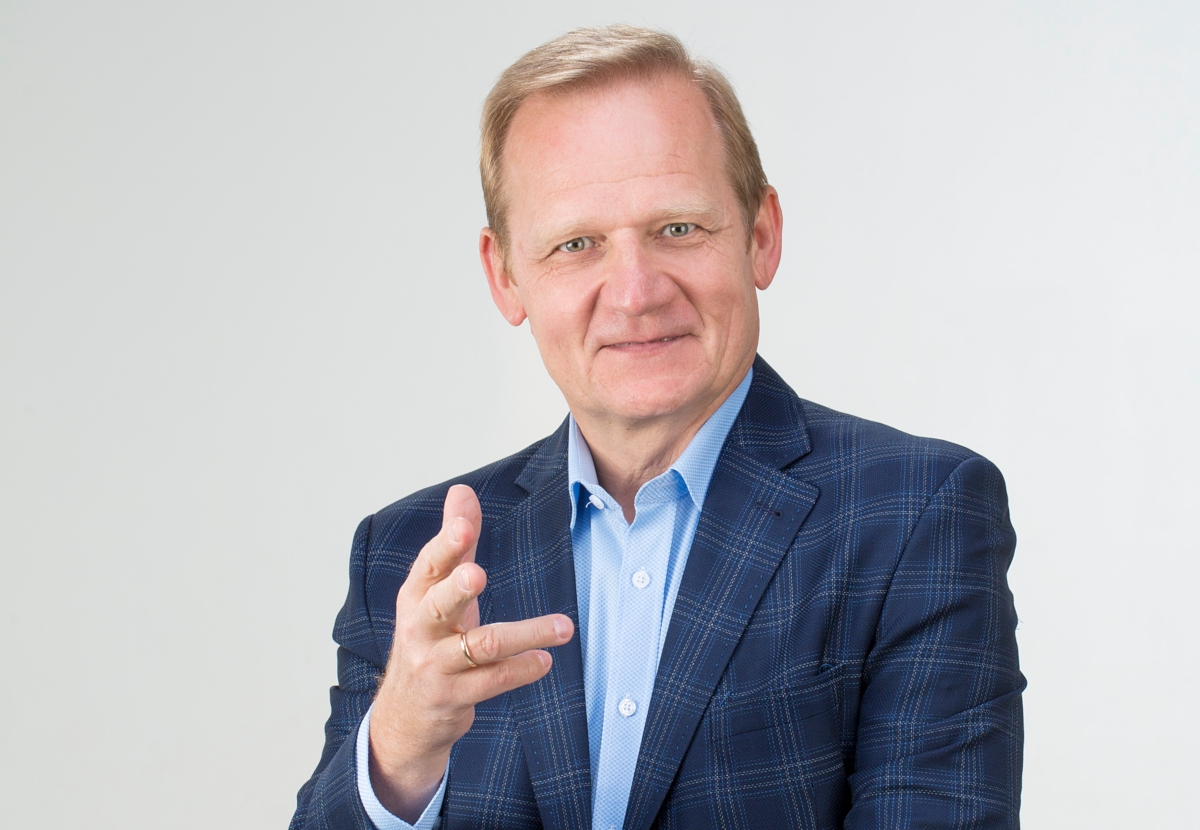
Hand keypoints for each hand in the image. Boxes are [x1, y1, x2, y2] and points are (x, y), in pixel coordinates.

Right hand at [367, 484, 573, 820]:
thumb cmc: (429, 639)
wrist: (405, 716)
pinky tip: (545, 659)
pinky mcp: (454, 697)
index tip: (464, 524)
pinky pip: (491, 682)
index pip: (428, 566)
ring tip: (563, 626)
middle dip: (457, 589)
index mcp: (415, 597)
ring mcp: (435, 666)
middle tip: (478, 574)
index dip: (445, 545)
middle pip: (439, 605)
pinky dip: (521, 670)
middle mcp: (419, 630)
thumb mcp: (436, 592)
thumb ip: (455, 544)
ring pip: (480, 647)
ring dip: (525, 635)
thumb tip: (461, 490)